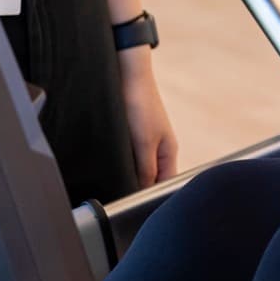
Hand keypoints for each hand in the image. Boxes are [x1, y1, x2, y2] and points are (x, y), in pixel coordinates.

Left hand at [118, 48, 177, 185]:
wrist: (128, 74)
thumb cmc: (141, 105)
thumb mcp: (144, 142)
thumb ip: (146, 169)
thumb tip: (142, 192)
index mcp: (169, 152)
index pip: (164, 185)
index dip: (150, 197)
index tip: (132, 206)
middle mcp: (160, 149)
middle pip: (151, 178)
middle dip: (137, 187)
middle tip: (119, 196)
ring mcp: (147, 141)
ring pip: (139, 167)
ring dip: (128, 173)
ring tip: (113, 179)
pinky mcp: (134, 134)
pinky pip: (130, 155)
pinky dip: (122, 161)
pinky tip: (110, 162)